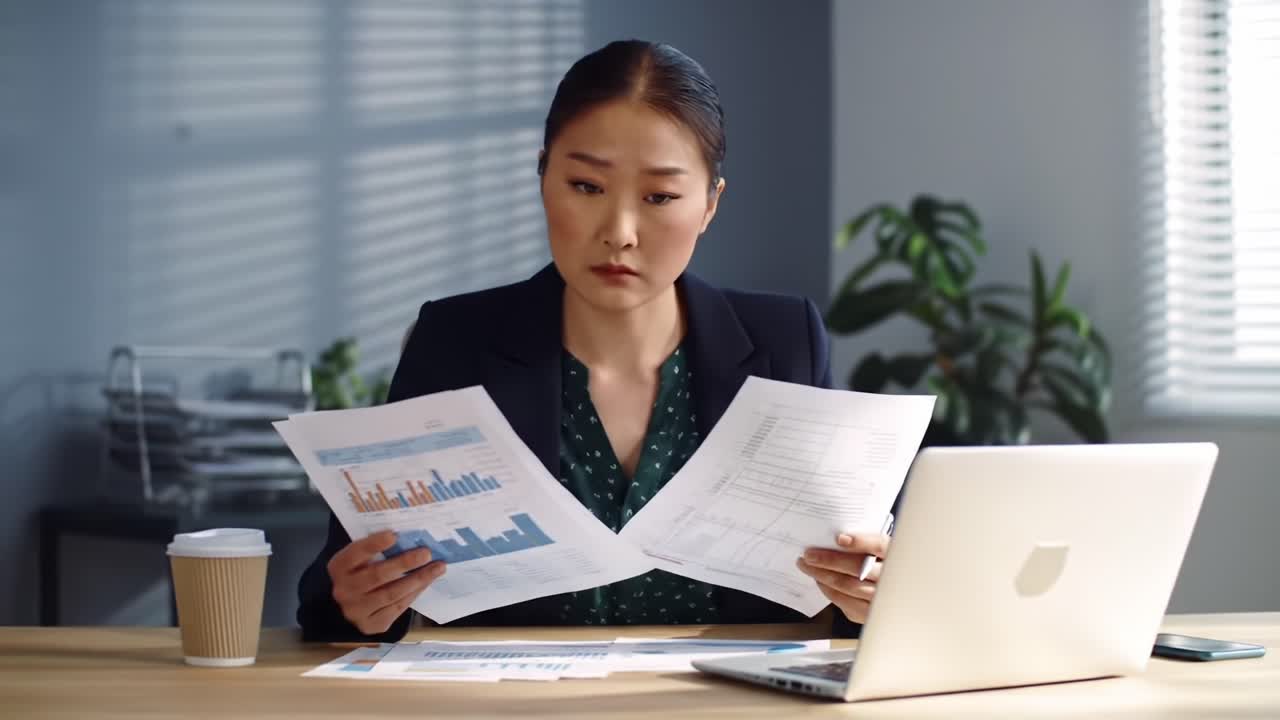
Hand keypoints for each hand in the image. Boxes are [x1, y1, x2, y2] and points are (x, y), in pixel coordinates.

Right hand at [327, 530, 445, 634]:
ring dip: (418, 580)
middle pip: (377, 575)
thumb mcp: (360, 557)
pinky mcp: (370, 625)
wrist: (351, 602)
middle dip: (404, 563)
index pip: (356, 553)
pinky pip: (397, 608)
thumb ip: (376, 548)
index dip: (374, 544)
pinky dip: (414, 593)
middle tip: (426, 553)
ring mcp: (356, 611)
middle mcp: (343, 590)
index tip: (394, 535)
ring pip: (391, 594)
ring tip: (437, 568)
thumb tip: (409, 536)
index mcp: (338, 567)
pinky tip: (427, 582)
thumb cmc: (361, 571)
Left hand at [796, 532, 889, 623]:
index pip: (880, 546)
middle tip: (809, 554)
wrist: (891, 596)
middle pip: (858, 568)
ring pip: (848, 585)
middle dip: (829, 560)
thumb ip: (864, 545)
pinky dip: (828, 590)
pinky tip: (820, 581)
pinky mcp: (870, 614)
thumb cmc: (880, 568)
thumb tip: (835, 538)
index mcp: (895, 556)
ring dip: (822, 574)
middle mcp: (891, 579)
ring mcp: (881, 599)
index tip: (839, 538)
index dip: (860, 542)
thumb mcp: (879, 552)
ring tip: (808, 566)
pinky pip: (845, 602)